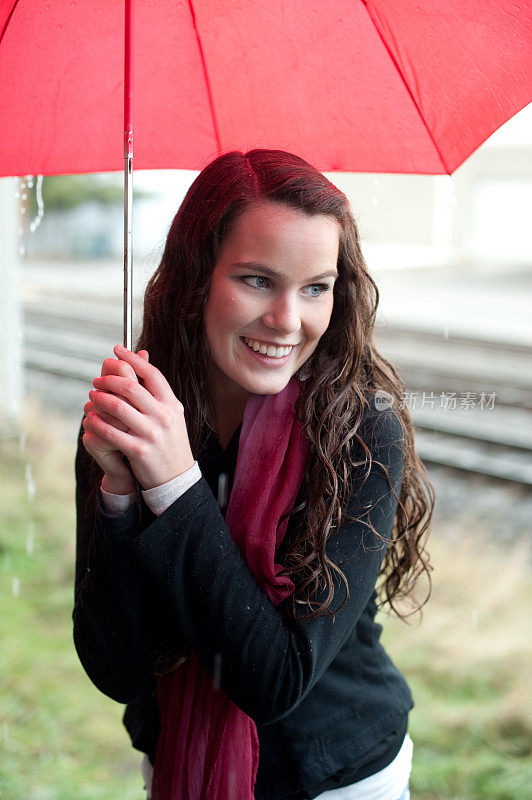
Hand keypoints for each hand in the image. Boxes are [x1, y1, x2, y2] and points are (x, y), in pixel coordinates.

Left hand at [82, 345, 194, 490]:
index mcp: (172, 404)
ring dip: (100, 398)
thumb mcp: (171, 415)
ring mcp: (151, 433)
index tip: (117, 350)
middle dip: (109, 379)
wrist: (176, 477)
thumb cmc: (169, 442)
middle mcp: (164, 416)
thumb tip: (143, 359)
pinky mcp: (138, 450)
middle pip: (131, 387)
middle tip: (97, 379)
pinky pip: (110, 431)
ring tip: (92, 396)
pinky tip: (91, 417)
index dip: (132, 359)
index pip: (151, 374)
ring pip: (117, 407)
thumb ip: (157, 391)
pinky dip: (97, 422)